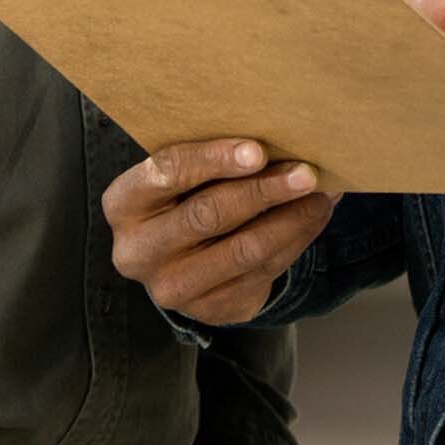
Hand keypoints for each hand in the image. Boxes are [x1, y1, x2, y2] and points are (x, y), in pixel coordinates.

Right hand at [105, 138, 338, 324]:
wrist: (182, 261)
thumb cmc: (183, 197)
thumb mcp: (179, 177)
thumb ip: (208, 158)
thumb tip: (275, 134)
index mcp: (123, 204)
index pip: (167, 173)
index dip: (213, 160)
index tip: (258, 150)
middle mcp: (137, 251)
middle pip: (208, 215)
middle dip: (263, 190)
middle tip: (305, 173)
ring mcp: (171, 287)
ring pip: (242, 250)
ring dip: (290, 219)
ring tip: (322, 194)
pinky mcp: (208, 310)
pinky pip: (262, 272)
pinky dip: (296, 240)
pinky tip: (315, 216)